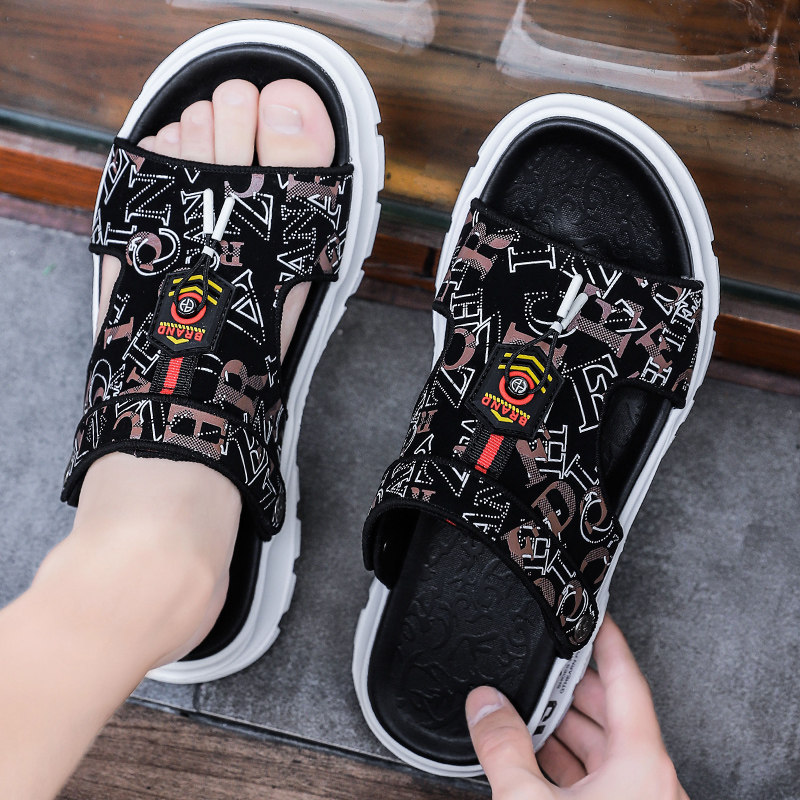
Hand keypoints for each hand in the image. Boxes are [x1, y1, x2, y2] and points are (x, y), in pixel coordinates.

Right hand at [465, 615, 688, 799]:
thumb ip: (504, 747)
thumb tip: (486, 705)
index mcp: (643, 766)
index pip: (628, 681)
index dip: (609, 642)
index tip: (597, 615)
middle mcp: (652, 784)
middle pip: (615, 713)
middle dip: (575, 686)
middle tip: (547, 662)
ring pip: (608, 750)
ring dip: (570, 728)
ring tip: (533, 710)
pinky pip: (603, 781)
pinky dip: (571, 762)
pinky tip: (539, 757)